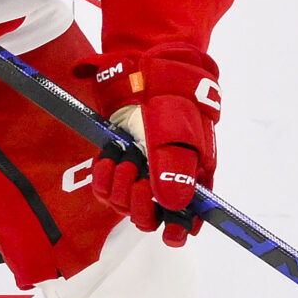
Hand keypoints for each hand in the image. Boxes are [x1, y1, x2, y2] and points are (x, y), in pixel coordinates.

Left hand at [86, 50, 219, 246]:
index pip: (188, 219)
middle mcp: (167, 179)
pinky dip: (104, 177)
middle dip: (141, 204)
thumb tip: (176, 205)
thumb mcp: (178, 127)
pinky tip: (110, 159)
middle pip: (152, 218)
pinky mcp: (118, 164)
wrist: (145, 64)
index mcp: (193, 176)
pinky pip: (105, 189)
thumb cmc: (172, 94)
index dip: (179, 229)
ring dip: (121, 184)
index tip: (171, 233)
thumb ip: (175, 166)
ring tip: (126, 157)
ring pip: (125, 205)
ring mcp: (141, 172)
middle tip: (140, 177)